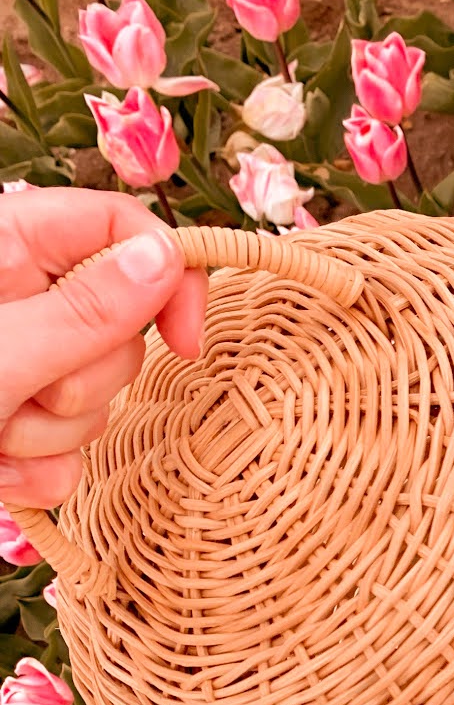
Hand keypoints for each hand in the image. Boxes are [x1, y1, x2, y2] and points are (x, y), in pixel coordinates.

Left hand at [0, 188, 206, 509]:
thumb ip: (83, 310)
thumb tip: (164, 258)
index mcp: (4, 247)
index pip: (118, 229)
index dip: (166, 280)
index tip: (185, 344)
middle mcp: (15, 298)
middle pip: (119, 328)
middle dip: (80, 381)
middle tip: (20, 397)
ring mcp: (17, 365)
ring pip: (95, 401)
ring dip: (46, 437)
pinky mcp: (12, 427)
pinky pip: (67, 457)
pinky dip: (31, 475)